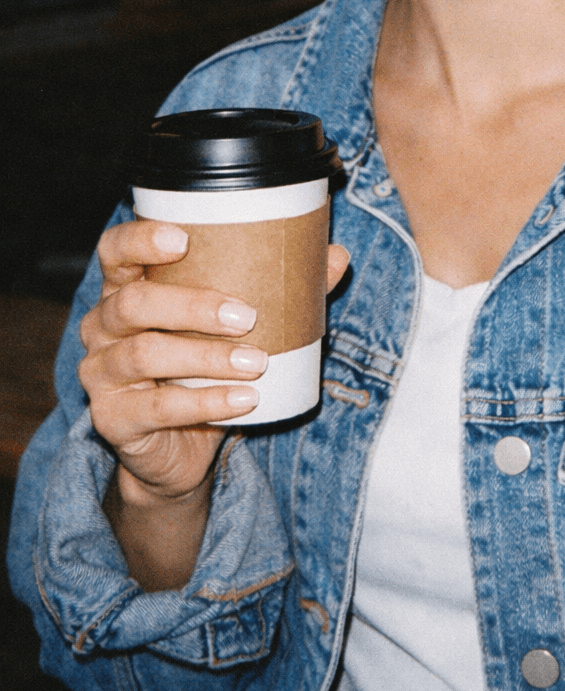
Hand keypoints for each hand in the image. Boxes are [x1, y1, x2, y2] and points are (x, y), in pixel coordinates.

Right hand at [79, 221, 349, 506]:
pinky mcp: (112, 419)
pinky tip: (244, 401)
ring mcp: (101, 374)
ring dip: (207, 357)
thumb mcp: (237, 327)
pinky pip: (157, 408)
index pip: (115, 251)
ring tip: (257, 362)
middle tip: (247, 315)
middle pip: (133, 303)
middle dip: (193, 305)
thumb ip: (282, 290)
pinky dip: (206, 403)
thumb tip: (337, 257)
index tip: (183, 239)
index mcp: (126, 288)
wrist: (181, 450)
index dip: (141, 239)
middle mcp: (102, 326)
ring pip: (145, 354)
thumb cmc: (206, 368)